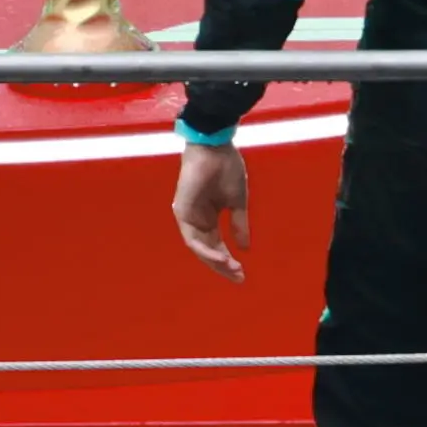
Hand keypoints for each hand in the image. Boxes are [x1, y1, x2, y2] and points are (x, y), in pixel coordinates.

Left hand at [172, 143, 250, 283]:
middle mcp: (196, 219)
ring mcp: (187, 215)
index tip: (242, 273)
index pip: (216, 245)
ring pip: (198, 248)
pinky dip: (206, 250)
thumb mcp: (237, 202)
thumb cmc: (226, 169)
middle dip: (222, 266)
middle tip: (239, 278)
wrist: (215, 148)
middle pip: (207, 250)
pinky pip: (192, 238)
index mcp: (208, 216)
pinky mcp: (182, 211)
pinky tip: (222, 257)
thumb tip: (245, 248)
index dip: (228, 260)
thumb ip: (239, 225)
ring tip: (233, 270)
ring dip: (215, 261)